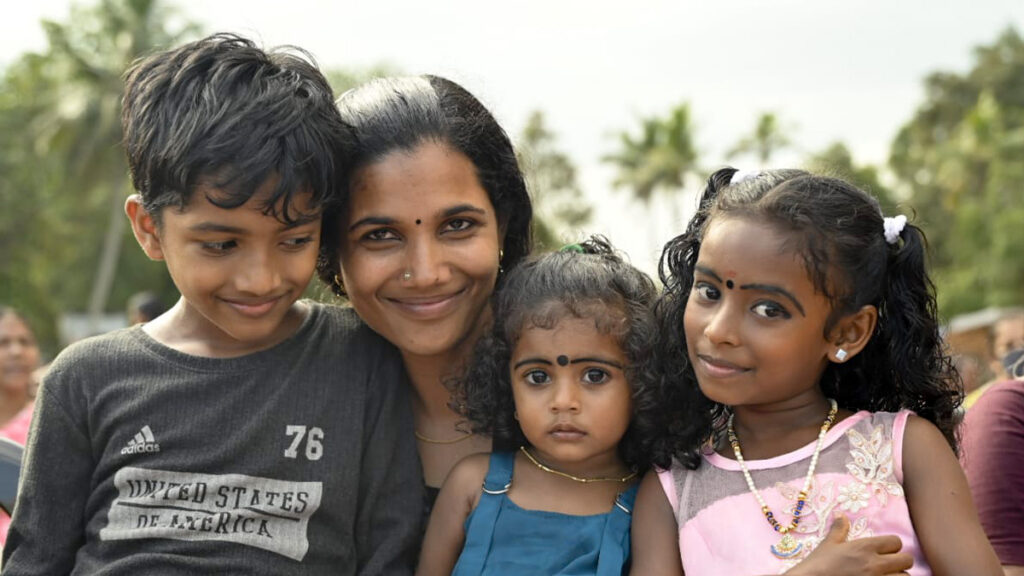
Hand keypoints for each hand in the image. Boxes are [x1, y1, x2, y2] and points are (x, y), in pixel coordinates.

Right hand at [784, 515, 912, 575]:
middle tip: (890, 565)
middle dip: (900, 562)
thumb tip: (840, 515)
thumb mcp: (828, 545)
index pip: (896, 541)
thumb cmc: (819, 565)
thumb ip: (839, 530)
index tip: (884, 550)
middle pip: (907, 560)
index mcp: (865, 547)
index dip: (892, 546)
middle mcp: (876, 563)